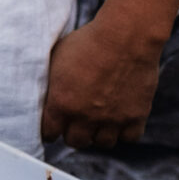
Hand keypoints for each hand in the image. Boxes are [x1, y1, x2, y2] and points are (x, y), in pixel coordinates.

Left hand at [40, 13, 166, 147]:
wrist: (124, 36)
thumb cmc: (87, 41)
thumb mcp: (56, 58)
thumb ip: (49, 82)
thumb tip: (42, 93)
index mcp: (61, 103)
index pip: (49, 133)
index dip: (49, 130)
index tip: (52, 128)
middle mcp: (85, 116)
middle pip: (75, 141)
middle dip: (72, 133)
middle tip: (74, 124)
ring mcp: (112, 118)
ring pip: (102, 143)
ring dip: (98, 134)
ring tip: (97, 122)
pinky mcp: (136, 115)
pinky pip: (129, 138)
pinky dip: (124, 132)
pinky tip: (119, 119)